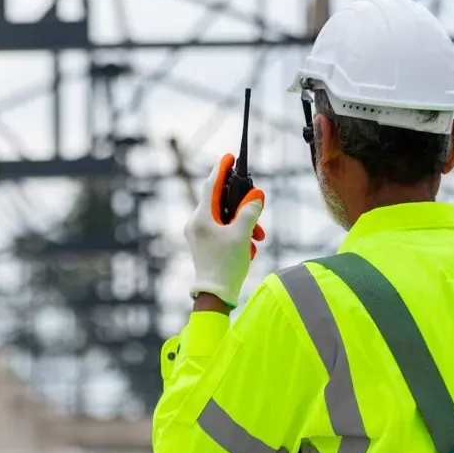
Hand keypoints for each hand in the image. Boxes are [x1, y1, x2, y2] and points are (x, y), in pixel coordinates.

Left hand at [184, 154, 265, 307]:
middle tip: (257, 208)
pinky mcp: (203, 244)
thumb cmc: (225, 266)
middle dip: (243, 206)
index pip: (211, 185)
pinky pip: (222, 230)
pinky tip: (248, 246)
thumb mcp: (242, 236)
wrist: (214, 296)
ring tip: (257, 237)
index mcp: (201, 218)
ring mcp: (198, 234)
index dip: (221, 169)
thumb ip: (250, 212)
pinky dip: (237, 233)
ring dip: (243, 223)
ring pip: (224, 218)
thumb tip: (256, 196)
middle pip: (221, 202)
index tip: (229, 156)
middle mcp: (196, 223)